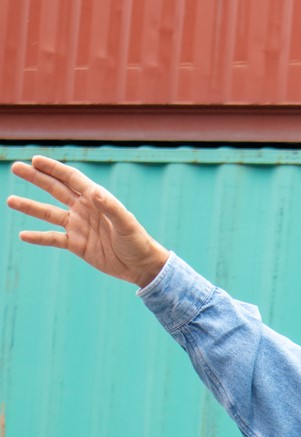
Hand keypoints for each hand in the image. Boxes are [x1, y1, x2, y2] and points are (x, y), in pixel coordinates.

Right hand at [7, 156, 169, 287]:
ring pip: (49, 213)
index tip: (35, 159)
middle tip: (16, 167)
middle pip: (55, 190)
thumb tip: (94, 192)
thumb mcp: (126, 224)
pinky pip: (53, 239)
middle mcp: (84, 210)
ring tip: (10, 200)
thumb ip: (110, 207)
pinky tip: (23, 235)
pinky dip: (38, 237)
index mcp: (96, 199)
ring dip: (30, 207)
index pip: (71, 179)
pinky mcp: (77, 245)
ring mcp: (79, 227)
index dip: (54, 168)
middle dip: (36, 178)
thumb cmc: (138, 242)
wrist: (141, 266)